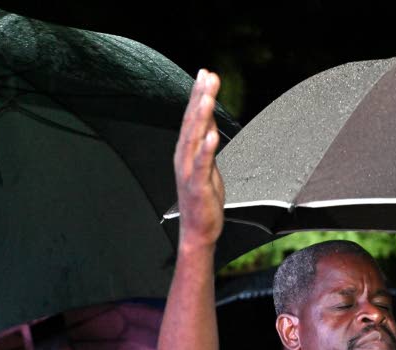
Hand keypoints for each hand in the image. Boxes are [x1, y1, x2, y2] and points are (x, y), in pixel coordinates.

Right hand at [174, 69, 224, 250]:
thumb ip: (206, 144)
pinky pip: (202, 165)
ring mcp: (189, 171)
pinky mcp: (197, 186)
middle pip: (192, 122)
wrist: (197, 231)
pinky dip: (205, 149)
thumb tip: (209, 123)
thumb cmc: (203, 199)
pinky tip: (211, 135)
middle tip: (207, 75)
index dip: (198, 94)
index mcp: (186, 151)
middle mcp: (184, 157)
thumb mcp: (207, 166)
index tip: (205, 73)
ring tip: (207, 96)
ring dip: (201, 116)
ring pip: (194, 139)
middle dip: (200, 97)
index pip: (192, 117)